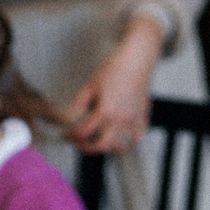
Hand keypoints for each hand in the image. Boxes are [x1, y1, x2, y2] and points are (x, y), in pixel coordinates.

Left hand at [71, 15, 164, 153]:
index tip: (67, 134)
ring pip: (120, 146)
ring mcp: (133, 120)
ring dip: (108, 148)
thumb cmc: (115, 69)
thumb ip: (79, 104)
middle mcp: (119, 119)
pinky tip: (121, 139)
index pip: (83, 133)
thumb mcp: (90, 85)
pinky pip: (137, 137)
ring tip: (99, 143)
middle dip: (86, 148)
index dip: (71, 136)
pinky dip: (129, 141)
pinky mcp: (142, 117)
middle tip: (79, 143)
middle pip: (101, 146)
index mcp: (104, 111)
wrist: (136, 60)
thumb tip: (71, 117)